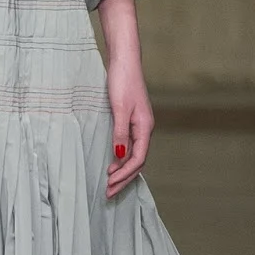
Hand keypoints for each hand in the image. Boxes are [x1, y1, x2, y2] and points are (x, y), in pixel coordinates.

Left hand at [105, 51, 153, 199]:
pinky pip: (130, 146)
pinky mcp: (132, 121)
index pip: (138, 159)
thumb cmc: (123, 81)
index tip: (109, 184)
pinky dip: (122, 159)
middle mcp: (145, 129)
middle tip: (109, 193)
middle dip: (124, 179)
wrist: (125, 61)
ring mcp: (139, 125)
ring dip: (123, 171)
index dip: (124, 174)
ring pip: (134, 155)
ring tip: (110, 183)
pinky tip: (113, 163)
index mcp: (145, 127)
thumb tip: (120, 157)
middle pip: (137, 162)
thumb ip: (120, 133)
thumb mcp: (119, 108)